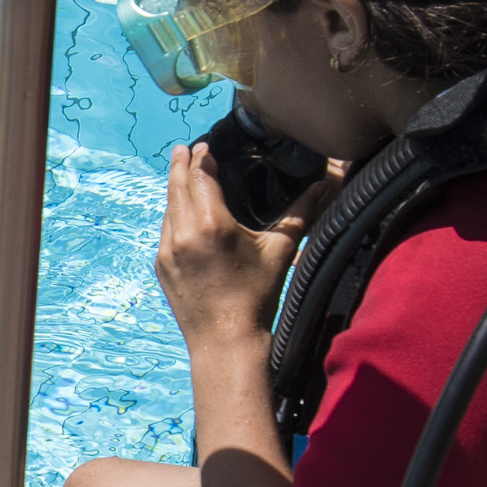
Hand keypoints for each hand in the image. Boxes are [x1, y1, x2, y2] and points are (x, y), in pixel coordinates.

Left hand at [155, 141, 327, 351]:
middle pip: (176, 185)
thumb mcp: (281, 250)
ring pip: (168, 208)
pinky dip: (172, 215)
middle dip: (181, 164)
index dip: (201, 157)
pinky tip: (180, 212)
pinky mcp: (160, 265)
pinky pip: (164, 230)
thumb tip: (326, 184)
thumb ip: (302, 212)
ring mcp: (167, 250)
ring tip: (182, 176)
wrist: (226, 340)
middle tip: (184, 148)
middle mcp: (183, 232)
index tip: (205, 145)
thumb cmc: (257, 296)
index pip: (199, 175)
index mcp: (212, 224)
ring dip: (175, 189)